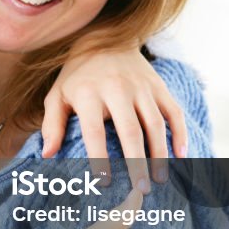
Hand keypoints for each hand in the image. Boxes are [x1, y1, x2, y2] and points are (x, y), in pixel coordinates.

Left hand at [40, 48, 187, 192]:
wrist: (103, 38)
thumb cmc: (77, 76)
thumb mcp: (57, 95)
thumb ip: (52, 125)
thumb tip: (48, 154)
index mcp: (88, 93)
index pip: (94, 131)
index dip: (99, 157)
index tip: (103, 182)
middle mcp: (117, 89)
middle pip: (130, 131)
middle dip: (137, 163)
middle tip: (141, 190)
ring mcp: (141, 87)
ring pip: (155, 124)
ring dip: (160, 154)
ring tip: (160, 179)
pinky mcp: (158, 86)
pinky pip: (173, 112)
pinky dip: (180, 134)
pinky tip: (181, 155)